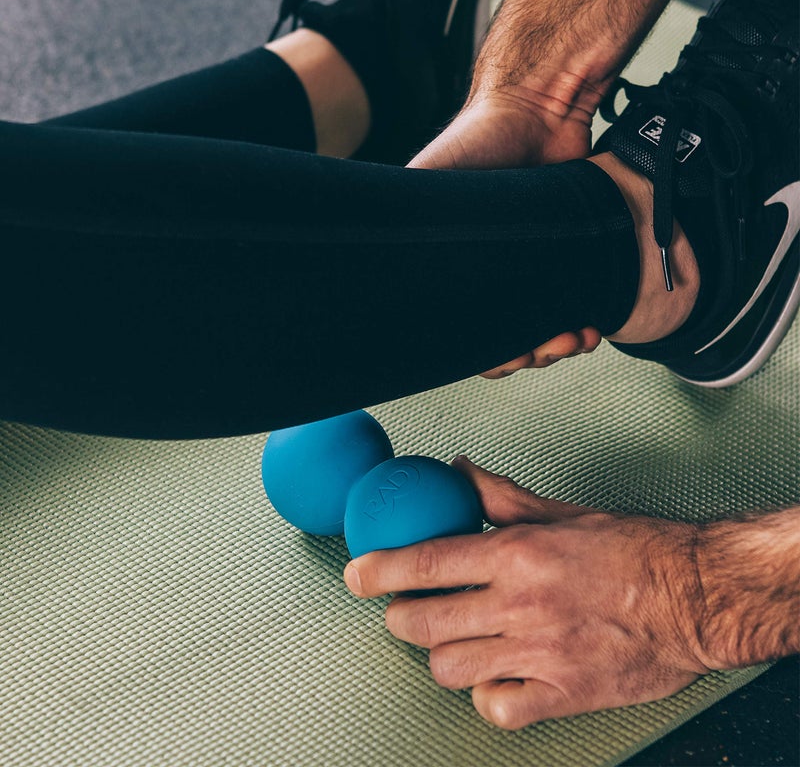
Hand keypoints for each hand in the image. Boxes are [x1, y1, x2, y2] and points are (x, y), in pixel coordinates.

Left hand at [343, 458, 710, 728]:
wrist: (698, 597)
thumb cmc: (635, 550)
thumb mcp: (562, 512)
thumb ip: (500, 497)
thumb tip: (458, 473)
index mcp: (519, 555)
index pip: (426, 563)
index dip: (380, 571)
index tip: (357, 575)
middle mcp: (524, 606)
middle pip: (424, 622)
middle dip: (400, 615)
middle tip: (404, 607)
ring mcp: (542, 654)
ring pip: (450, 667)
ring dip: (440, 653)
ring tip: (451, 637)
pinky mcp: (563, 693)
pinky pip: (496, 707)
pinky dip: (485, 694)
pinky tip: (494, 673)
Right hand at [408, 85, 602, 376]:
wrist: (536, 108)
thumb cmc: (475, 141)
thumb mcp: (427, 184)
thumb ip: (406, 223)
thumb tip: (376, 273)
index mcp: (454, 267)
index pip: (464, 332)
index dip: (486, 355)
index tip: (506, 359)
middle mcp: (489, 273)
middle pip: (506, 339)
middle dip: (526, 354)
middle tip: (542, 350)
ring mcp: (529, 268)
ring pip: (542, 329)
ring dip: (556, 344)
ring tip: (573, 338)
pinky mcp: (567, 256)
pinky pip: (574, 302)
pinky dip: (581, 320)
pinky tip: (590, 324)